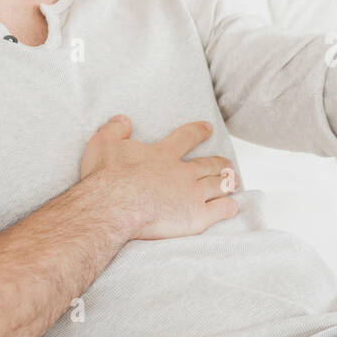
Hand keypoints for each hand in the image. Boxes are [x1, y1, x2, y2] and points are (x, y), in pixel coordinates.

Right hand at [79, 116, 239, 239]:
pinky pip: (219, 211)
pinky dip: (228, 208)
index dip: (198, 132)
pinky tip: (232, 207)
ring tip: (233, 181)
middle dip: (219, 163)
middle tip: (227, 162)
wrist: (115, 205)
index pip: (186, 137)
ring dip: (227, 182)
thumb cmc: (107, 177)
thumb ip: (114, 130)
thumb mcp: (103, 145)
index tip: (207, 128)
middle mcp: (183, 172)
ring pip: (217, 185)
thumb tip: (122, 120)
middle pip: (208, 164)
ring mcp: (192, 194)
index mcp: (164, 154)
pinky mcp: (196, 217)